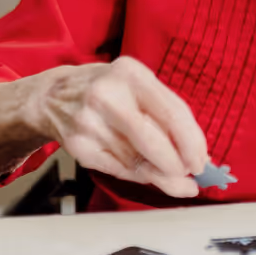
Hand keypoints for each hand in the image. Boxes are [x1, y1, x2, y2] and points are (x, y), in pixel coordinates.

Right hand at [31, 58, 209, 198]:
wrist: (53, 96)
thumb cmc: (108, 91)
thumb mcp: (138, 86)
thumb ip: (168, 115)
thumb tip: (198, 156)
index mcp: (130, 74)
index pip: (171, 112)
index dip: (192, 142)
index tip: (203, 160)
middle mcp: (107, 96)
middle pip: (153, 142)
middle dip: (177, 165)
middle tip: (191, 174)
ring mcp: (89, 122)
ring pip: (137, 161)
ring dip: (162, 176)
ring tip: (175, 180)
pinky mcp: (78, 146)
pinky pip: (119, 170)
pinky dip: (140, 176)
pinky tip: (150, 174)